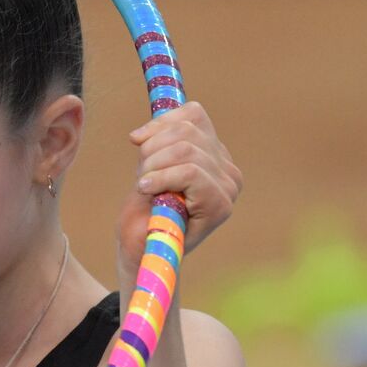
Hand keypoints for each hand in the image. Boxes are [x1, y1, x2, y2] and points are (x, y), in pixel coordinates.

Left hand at [116, 102, 242, 278]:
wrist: (141, 251)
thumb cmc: (145, 211)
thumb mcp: (148, 166)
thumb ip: (157, 142)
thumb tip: (141, 132)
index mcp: (215, 155)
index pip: (193, 115)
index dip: (159, 124)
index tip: (137, 142)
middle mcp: (228, 169)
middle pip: (186, 131)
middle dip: (151, 149)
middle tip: (142, 176)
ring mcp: (229, 187)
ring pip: (186, 150)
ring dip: (153, 166)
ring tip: (145, 186)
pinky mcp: (221, 204)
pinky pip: (190, 172)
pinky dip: (161, 178)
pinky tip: (148, 190)